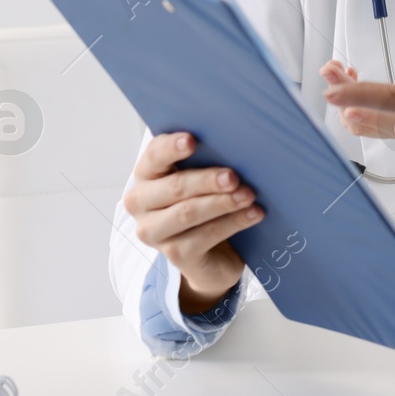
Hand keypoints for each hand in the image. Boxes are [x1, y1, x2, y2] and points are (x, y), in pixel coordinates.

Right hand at [121, 132, 263, 314]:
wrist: (210, 253)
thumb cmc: (204, 201)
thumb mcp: (202, 177)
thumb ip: (207, 158)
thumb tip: (234, 140)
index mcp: (146, 175)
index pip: (154, 155)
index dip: (171, 147)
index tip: (192, 140)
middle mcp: (140, 204)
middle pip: (175, 187)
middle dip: (206, 180)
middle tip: (233, 176)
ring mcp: (154, 232)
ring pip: (189, 213)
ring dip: (222, 202)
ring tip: (248, 195)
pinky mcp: (175, 256)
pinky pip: (205, 236)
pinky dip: (233, 223)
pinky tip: (253, 214)